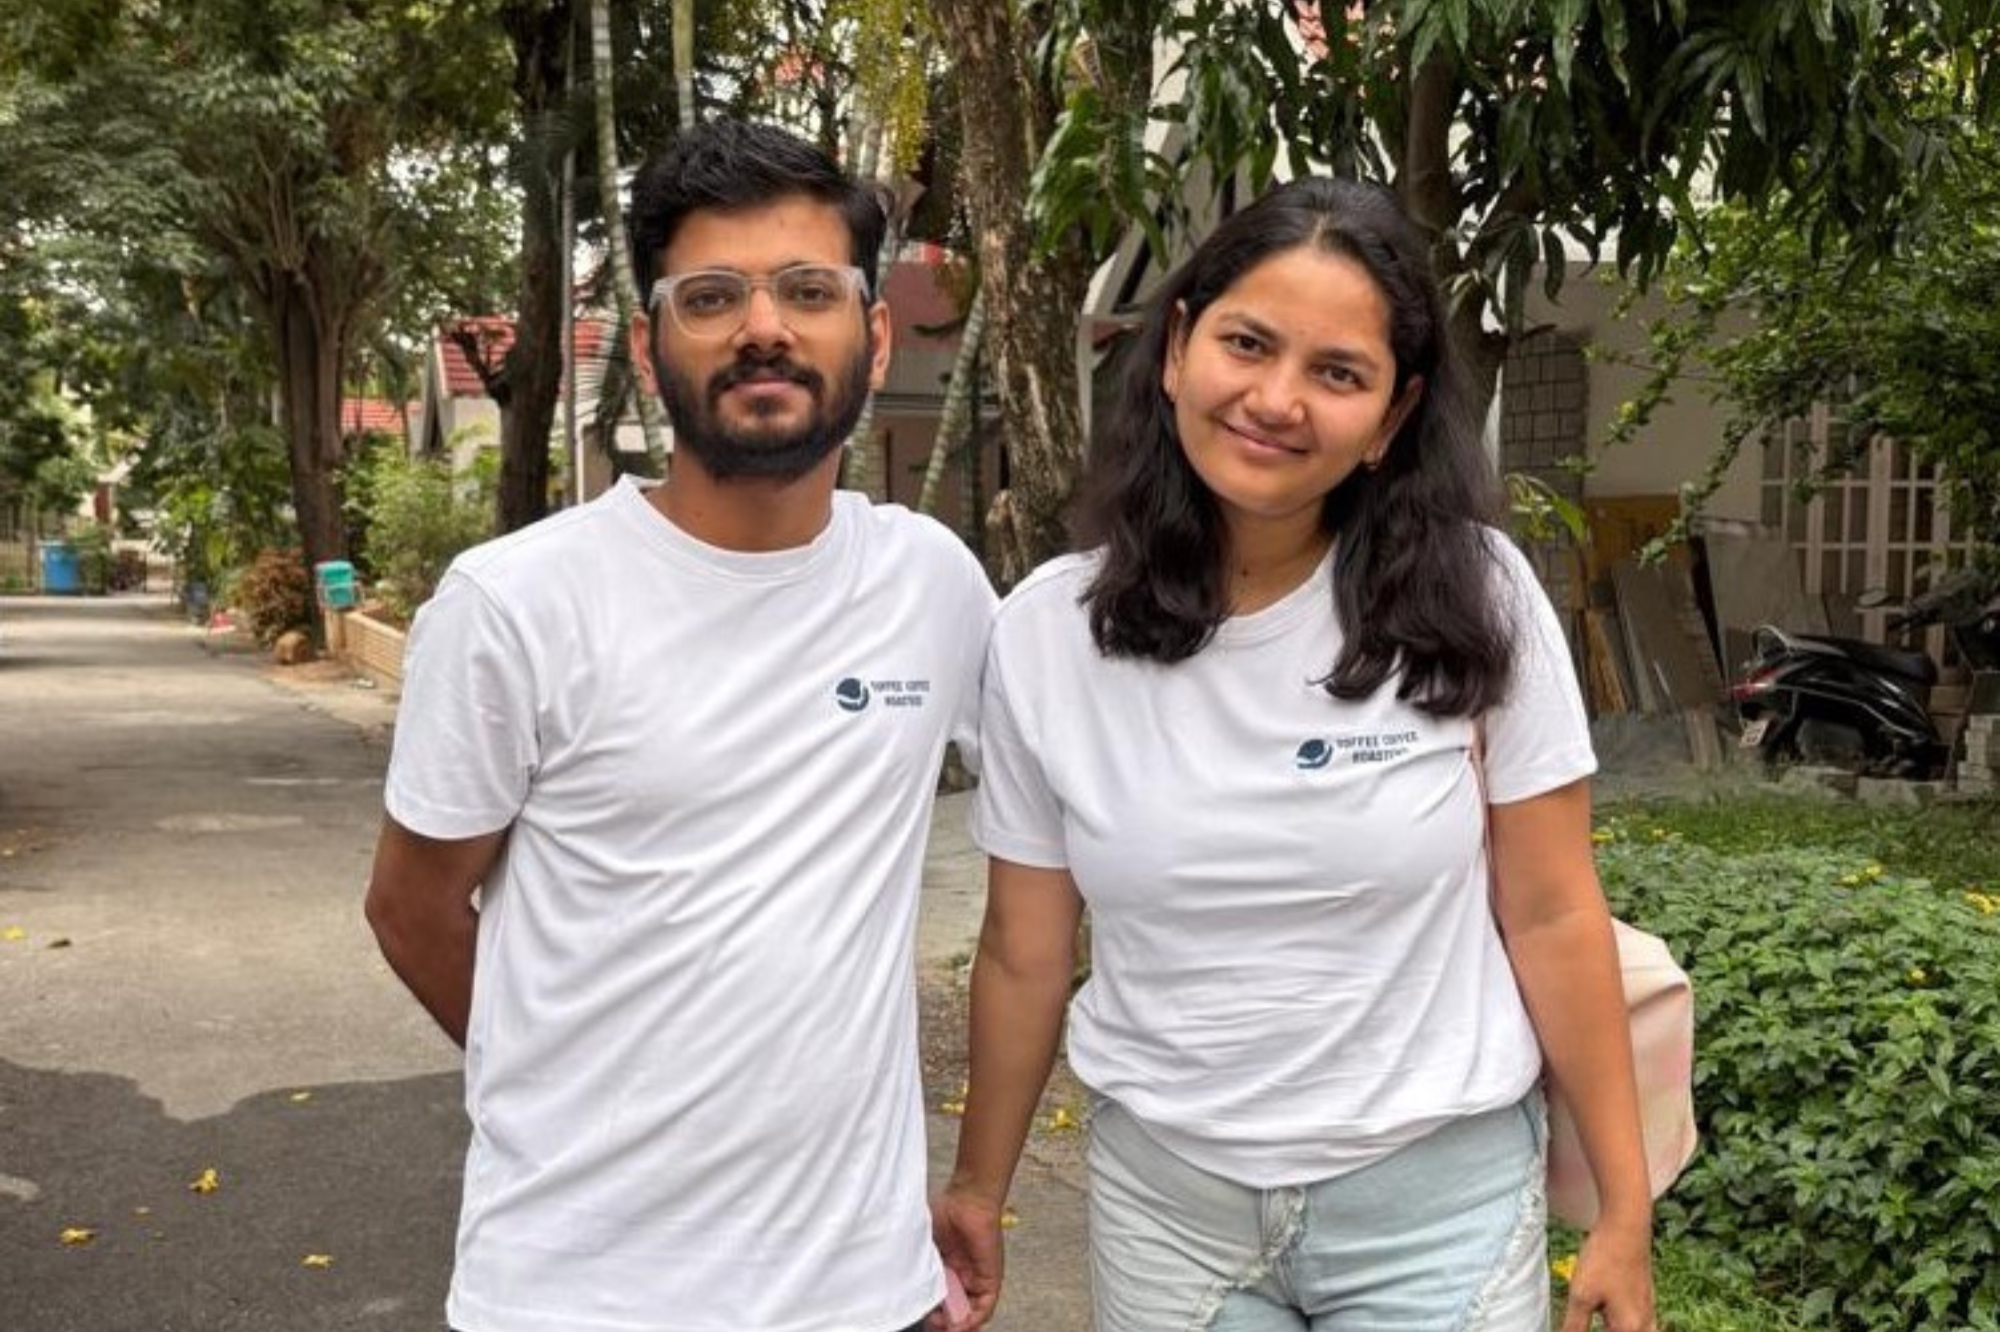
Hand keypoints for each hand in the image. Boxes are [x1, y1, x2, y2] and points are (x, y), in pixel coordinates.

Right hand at [925, 1186, 1004, 1331]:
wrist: (967, 1197)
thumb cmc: (944, 1210)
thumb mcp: (922, 1242)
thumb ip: (915, 1262)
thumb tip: (901, 1286)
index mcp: (942, 1266)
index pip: (937, 1297)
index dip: (928, 1311)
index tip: (917, 1317)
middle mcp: (959, 1274)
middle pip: (952, 1308)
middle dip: (941, 1322)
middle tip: (930, 1325)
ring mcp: (975, 1276)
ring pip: (969, 1311)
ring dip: (958, 1324)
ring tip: (943, 1328)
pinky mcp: (990, 1276)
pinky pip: (986, 1305)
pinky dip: (975, 1318)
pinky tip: (962, 1325)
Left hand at [1558, 1214, 1655, 1331]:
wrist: (1626, 1228)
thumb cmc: (1604, 1260)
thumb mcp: (1581, 1296)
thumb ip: (1574, 1325)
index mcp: (1628, 1330)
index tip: (1573, 1326)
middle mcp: (1645, 1326)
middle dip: (1607, 1330)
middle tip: (1582, 1324)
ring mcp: (1649, 1313)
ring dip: (1616, 1329)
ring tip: (1605, 1323)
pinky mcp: (1647, 1301)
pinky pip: (1642, 1327)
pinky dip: (1627, 1328)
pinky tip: (1613, 1321)